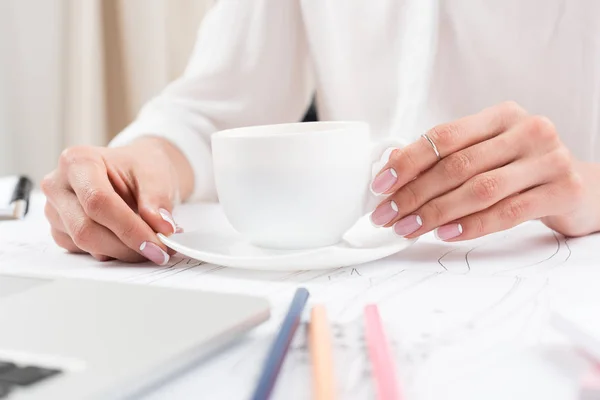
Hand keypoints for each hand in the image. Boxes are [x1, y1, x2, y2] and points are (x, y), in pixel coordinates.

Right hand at [42, 137, 193, 263]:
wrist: (134, 171)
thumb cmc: (141, 168)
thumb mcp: (156, 174)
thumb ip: (157, 200)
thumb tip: (162, 227)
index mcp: (78, 161)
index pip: (98, 201)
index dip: (129, 228)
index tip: (157, 245)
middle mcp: (58, 185)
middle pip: (86, 228)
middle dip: (127, 246)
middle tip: (160, 250)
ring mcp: (55, 210)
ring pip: (85, 244)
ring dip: (123, 251)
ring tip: (152, 243)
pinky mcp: (60, 230)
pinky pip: (85, 252)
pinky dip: (115, 253)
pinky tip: (133, 243)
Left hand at [369, 101, 593, 240]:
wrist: (581, 187)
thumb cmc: (522, 170)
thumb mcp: (486, 154)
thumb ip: (445, 157)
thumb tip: (393, 165)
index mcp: (501, 116)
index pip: (444, 136)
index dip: (407, 162)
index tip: (380, 186)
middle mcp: (527, 130)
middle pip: (457, 165)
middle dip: (414, 194)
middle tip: (387, 215)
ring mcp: (548, 159)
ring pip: (479, 189)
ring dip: (436, 213)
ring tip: (408, 229)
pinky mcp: (563, 190)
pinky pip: (507, 211)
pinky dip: (471, 226)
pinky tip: (446, 234)